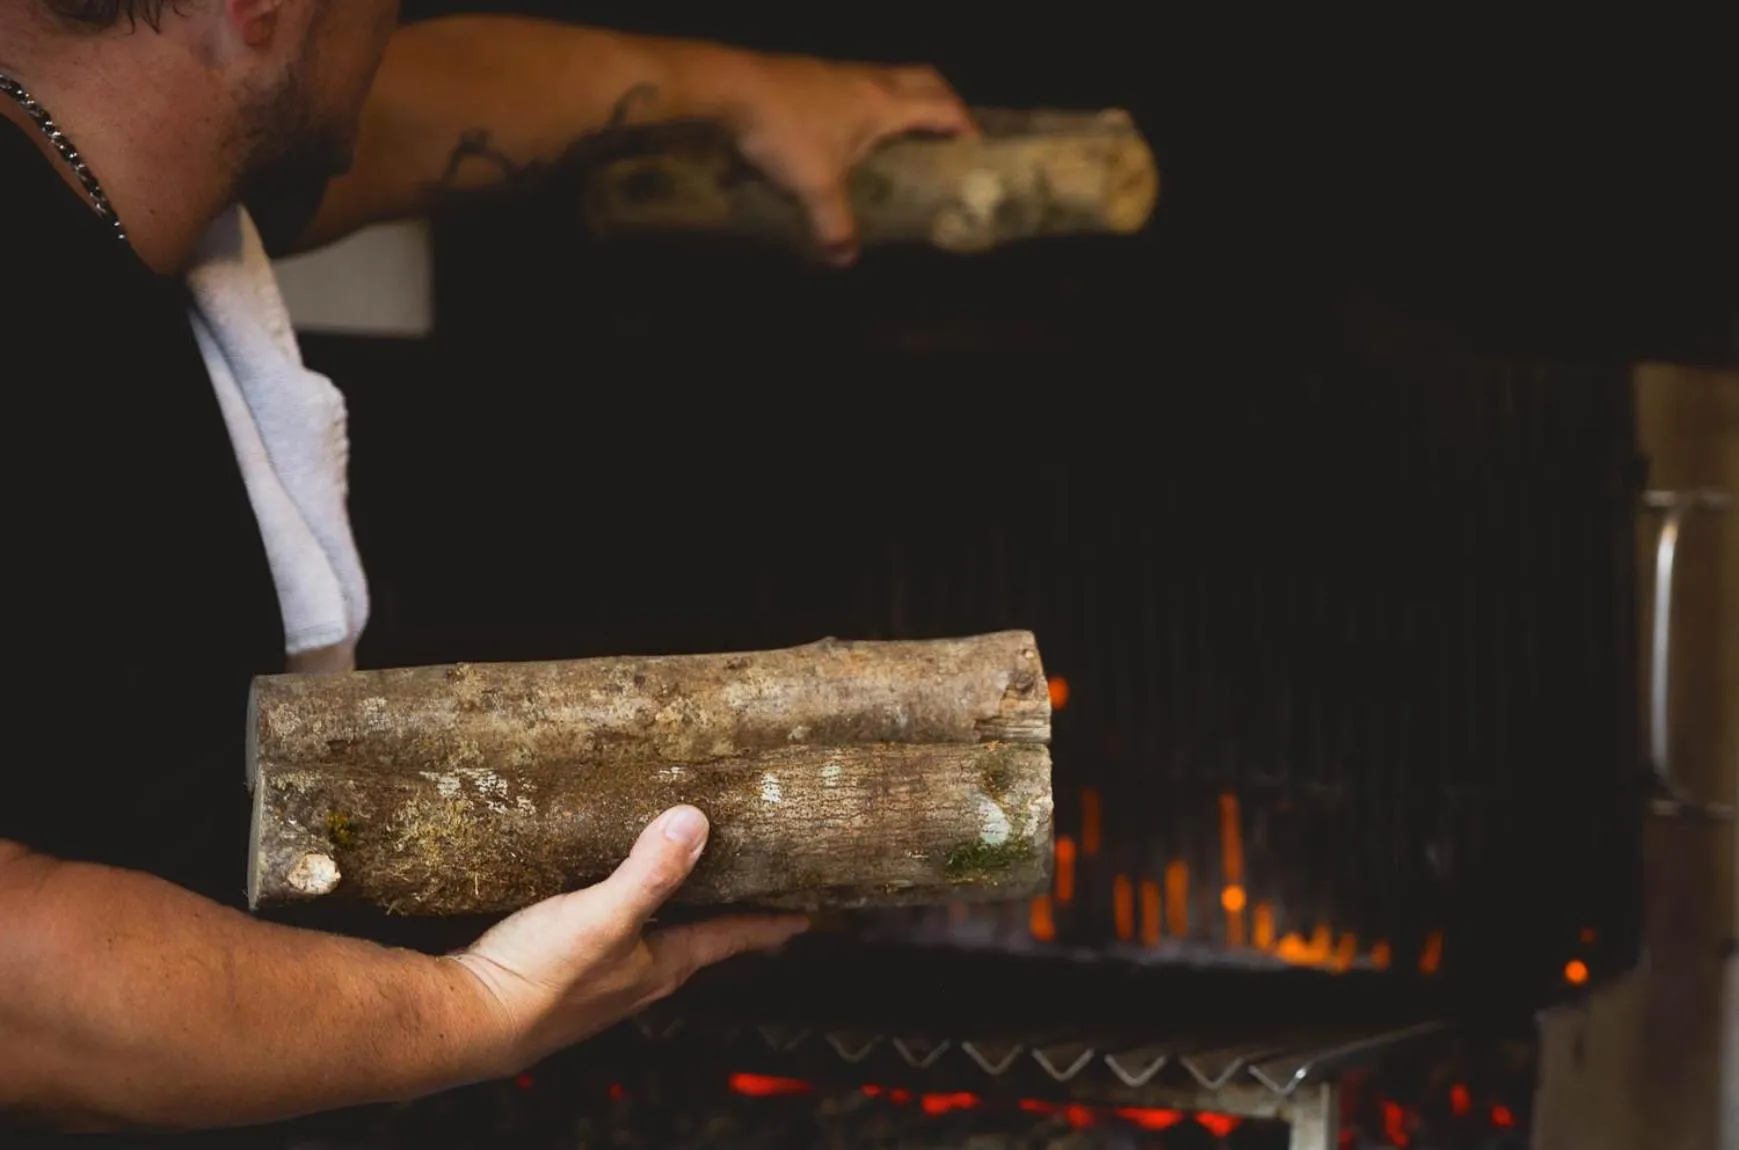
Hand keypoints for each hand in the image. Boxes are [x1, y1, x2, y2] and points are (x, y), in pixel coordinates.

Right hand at [447, 805, 806, 1074]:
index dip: (767, 924)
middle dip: (725, 921)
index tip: (804, 917)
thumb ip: (650, 871)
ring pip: (652, 944)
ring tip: (683, 894)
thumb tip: (696, 822)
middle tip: (753, 903)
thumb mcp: (603, 915)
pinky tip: (600, 902)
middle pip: (696, 944)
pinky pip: (607, 940)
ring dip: (673, 919)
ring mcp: (598, 981)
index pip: (729, 938)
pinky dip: (621, 917)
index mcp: (659, 966)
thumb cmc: (538, 977)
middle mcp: (636, 979)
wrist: (469, 1019)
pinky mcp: (560, 976)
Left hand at [729, 54, 976, 265]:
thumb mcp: (815, 186)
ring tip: (903, 137)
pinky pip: (858, 84)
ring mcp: (840, 71)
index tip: (975, 150)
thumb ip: (834, 224)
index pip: (942, 107)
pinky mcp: (814, 73)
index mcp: (884, 103)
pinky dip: (870, 103)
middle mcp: (870, 80)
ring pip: (890, 78)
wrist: (731, 88)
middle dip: (943, 105)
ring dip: (905, 101)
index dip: (965, 126)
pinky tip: (852, 130)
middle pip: (924, 80)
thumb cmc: (785, 131)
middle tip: (947, 136)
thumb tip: (845, 259)